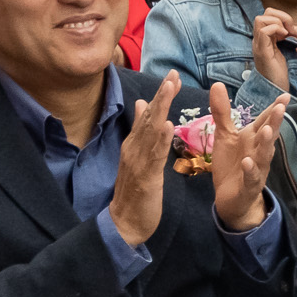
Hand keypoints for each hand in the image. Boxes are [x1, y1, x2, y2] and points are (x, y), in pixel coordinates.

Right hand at [110, 72, 179, 247]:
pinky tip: (168, 125)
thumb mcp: (138, 156)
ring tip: (170, 89)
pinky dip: (161, 139)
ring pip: (151, 131)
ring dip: (161, 109)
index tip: (172, 75)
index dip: (160, 95)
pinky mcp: (145, 177)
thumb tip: (142, 104)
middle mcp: (134, 148)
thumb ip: (141, 131)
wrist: (124, 222)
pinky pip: (154, 155)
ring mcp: (138, 161)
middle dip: (162, 95)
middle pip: (149, 117)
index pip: (149, 114)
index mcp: (134, 143)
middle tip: (173, 74)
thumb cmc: (134, 189)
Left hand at [203, 80, 288, 231]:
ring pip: (264, 155)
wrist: (231, 198)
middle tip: (281, 108)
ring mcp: (257, 168)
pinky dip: (251, 170)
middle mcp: (259, 151)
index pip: (266, 120)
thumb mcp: (224, 135)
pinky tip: (249, 162)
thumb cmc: (232, 163)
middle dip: (275, 122)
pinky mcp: (249, 185)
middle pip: (269, 135)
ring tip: (269, 131)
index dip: (274, 108)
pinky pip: (251, 177)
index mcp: (254, 138)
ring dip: (267, 144)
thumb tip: (217, 84)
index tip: (285, 95)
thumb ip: (222, 111)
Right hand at [250, 7, 296, 89]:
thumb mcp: (281, 50)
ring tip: (287, 34)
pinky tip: (284, 37)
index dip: (280, 17)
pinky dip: (276, 29)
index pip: (266, 16)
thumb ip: (282, 38)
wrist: (274, 88)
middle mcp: (258, 40)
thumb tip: (295, 26)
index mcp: (263, 38)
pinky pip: (264, 31)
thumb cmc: (278, 72)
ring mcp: (258, 45)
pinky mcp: (262, 51)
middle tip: (290, 29)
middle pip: (262, 14)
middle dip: (279, 16)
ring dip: (278, 22)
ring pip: (260, 19)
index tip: (291, 29)